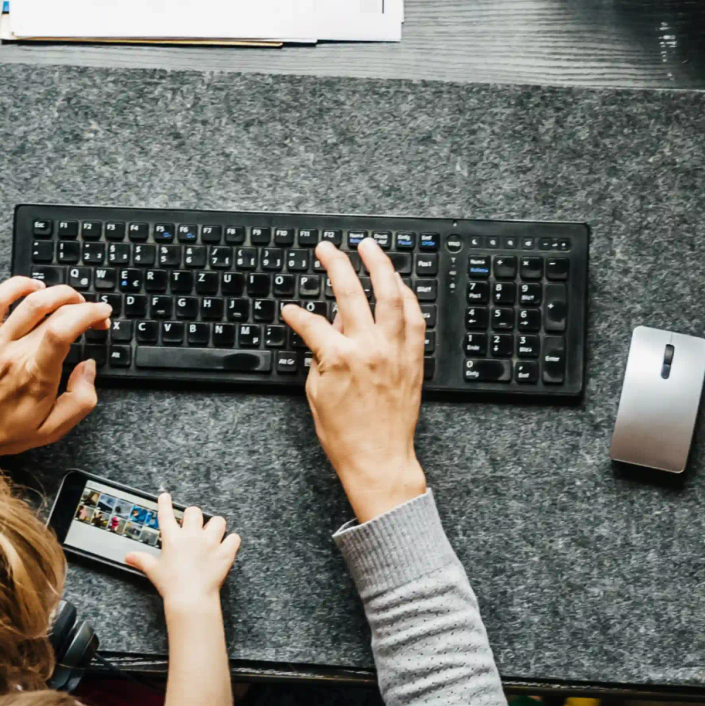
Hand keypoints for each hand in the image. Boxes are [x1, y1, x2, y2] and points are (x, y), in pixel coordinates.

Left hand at [0, 277, 112, 473]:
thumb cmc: (5, 431)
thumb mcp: (53, 429)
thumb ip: (80, 400)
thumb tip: (89, 367)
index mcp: (36, 375)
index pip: (63, 330)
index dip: (88, 314)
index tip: (102, 315)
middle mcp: (15, 353)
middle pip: (54, 312)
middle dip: (83, 306)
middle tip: (93, 315)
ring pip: (30, 300)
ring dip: (58, 292)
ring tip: (71, 299)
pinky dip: (16, 285)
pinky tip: (33, 286)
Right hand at [125, 494, 240, 610]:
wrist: (190, 598)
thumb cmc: (171, 585)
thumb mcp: (153, 570)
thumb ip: (141, 560)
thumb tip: (129, 557)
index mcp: (173, 538)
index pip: (166, 515)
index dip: (165, 503)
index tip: (165, 496)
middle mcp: (192, 536)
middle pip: (194, 512)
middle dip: (193, 516)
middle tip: (193, 525)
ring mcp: (210, 543)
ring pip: (218, 521)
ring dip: (215, 526)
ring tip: (212, 533)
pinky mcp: (225, 553)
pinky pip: (234, 538)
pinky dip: (231, 541)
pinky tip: (227, 545)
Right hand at [279, 240, 428, 522]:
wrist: (379, 459)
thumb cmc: (346, 435)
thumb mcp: (317, 394)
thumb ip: (320, 356)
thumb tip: (326, 331)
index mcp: (339, 358)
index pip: (311, 323)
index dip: (296, 315)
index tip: (290, 310)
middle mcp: (369, 348)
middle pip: (350, 292)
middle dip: (335, 264)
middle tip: (327, 248)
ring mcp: (395, 350)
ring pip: (390, 295)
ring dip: (379, 266)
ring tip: (370, 247)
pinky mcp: (413, 358)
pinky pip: (415, 317)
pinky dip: (406, 296)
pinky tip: (398, 284)